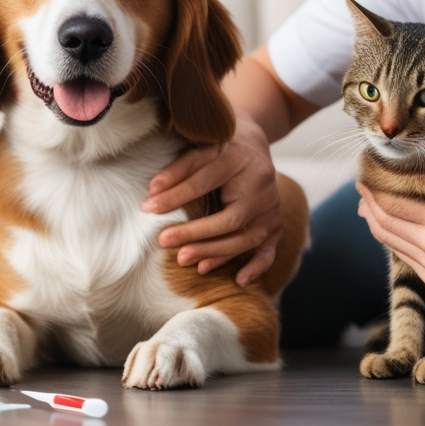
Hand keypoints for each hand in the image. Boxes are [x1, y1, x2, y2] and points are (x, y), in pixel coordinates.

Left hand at [143, 114, 283, 284]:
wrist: (253, 145)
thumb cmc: (220, 148)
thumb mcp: (201, 147)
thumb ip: (179, 168)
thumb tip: (152, 193)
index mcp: (239, 158)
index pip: (205, 180)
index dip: (176, 195)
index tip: (148, 208)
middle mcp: (261, 183)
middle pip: (230, 218)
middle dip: (195, 233)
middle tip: (164, 241)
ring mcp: (272, 206)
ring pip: (245, 238)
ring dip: (214, 253)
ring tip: (184, 259)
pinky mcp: (276, 224)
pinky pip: (268, 250)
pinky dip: (256, 267)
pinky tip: (239, 280)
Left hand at [355, 165, 424, 302]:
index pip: (393, 206)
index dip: (373, 193)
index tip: (364, 179)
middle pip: (385, 226)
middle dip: (368, 208)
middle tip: (361, 193)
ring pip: (392, 244)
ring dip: (376, 226)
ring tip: (368, 211)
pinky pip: (406, 259)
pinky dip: (393, 242)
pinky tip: (393, 232)